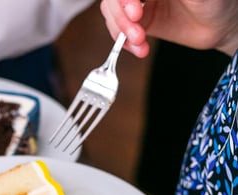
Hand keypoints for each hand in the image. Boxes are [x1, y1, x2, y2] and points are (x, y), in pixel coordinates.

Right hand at [100, 0, 237, 56]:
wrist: (221, 26)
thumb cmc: (217, 2)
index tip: (135, 11)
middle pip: (115, 0)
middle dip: (121, 16)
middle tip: (136, 29)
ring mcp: (140, 4)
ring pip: (113, 14)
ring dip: (121, 31)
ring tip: (140, 43)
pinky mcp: (139, 23)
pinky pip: (119, 32)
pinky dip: (125, 44)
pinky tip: (140, 49)